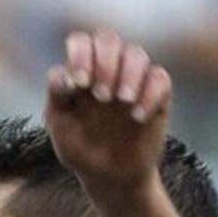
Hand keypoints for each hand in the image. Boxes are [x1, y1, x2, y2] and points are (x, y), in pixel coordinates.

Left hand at [42, 27, 172, 192]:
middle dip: (104, 62)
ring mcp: (133, 80)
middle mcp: (107, 69)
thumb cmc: (80, 148)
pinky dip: (149, 94)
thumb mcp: (60, 126)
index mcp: (81, 71)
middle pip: (109, 39)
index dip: (80, 54)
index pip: (81, 42)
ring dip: (128, 74)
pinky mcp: (157, 96)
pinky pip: (160, 78)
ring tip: (121, 102)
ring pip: (136, 54)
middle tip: (100, 96)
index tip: (79, 84)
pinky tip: (137, 117)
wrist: (109, 177)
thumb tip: (63, 75)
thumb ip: (56, 98)